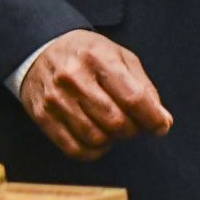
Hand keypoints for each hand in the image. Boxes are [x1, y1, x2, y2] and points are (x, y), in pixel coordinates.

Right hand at [20, 29, 172, 159]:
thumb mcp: (119, 57)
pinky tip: (95, 138)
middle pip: (116, 122)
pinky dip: (92, 151)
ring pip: (96, 138)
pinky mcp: (42, 115)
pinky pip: (74, 149)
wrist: (38, 48)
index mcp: (97, 58)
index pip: (134, 99)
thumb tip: (162, 121)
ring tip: (109, 127)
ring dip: (111, 139)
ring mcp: (55, 98)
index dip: (153, 119)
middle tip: (130, 123)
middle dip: (132, 130)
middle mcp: (73, 77)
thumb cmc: (86, 55)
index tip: (159, 125)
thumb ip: (144, 88)